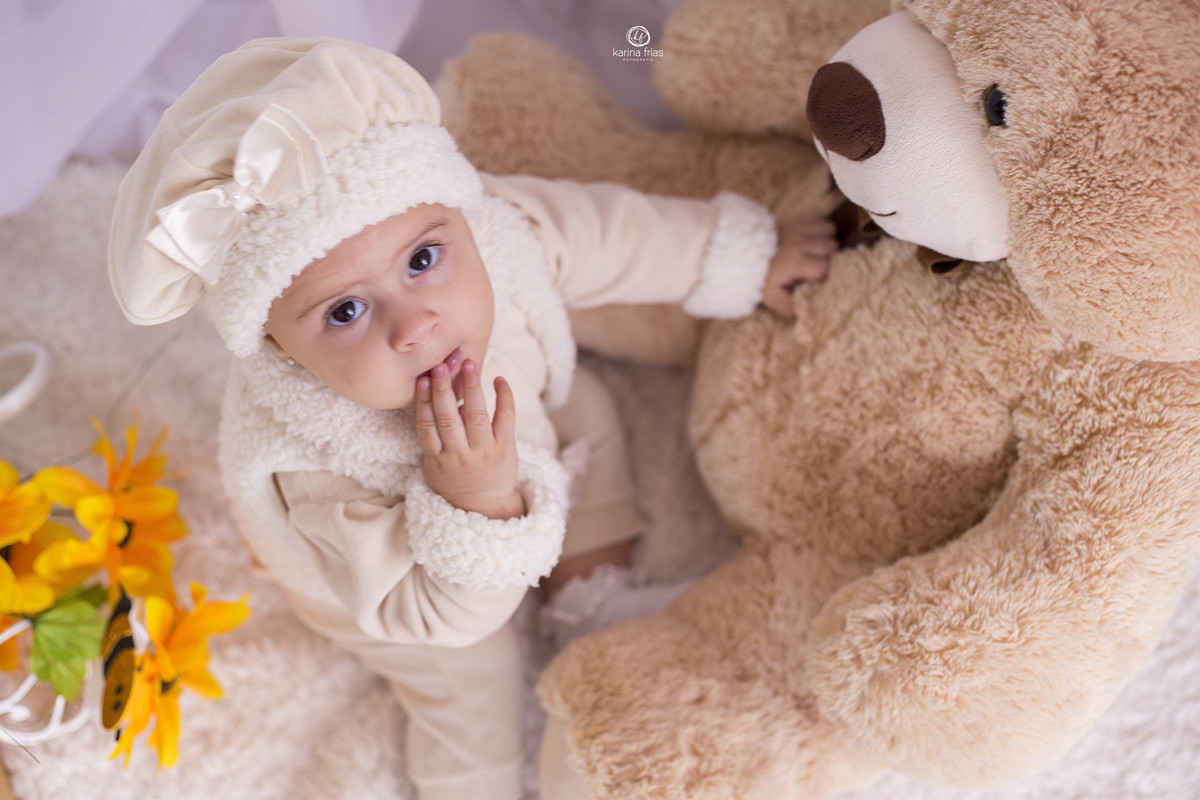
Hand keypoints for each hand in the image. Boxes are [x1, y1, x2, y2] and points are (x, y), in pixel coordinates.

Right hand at [415, 360, 524, 519]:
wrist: (485, 506)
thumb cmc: (455, 480)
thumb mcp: (434, 466)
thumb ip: (433, 438)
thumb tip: (439, 402)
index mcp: (438, 458)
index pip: (427, 427)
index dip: (424, 402)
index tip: (423, 379)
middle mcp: (460, 455)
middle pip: (448, 419)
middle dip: (443, 390)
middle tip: (440, 365)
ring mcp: (484, 451)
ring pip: (476, 416)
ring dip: (471, 388)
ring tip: (467, 364)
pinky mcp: (505, 448)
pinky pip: (506, 418)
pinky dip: (504, 397)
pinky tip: (499, 379)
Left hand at [761, 213, 837, 318]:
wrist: (746, 254)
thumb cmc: (763, 278)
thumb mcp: (773, 297)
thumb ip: (790, 307)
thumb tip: (806, 315)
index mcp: (793, 262)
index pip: (824, 267)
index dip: (824, 274)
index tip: (817, 279)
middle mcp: (798, 243)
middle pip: (831, 247)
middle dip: (828, 258)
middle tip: (817, 266)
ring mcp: (798, 228)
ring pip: (830, 231)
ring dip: (828, 242)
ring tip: (817, 253)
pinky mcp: (798, 220)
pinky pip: (822, 219)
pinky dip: (822, 229)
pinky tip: (814, 240)